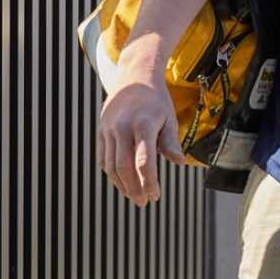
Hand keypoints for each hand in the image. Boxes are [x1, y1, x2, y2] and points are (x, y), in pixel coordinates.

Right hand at [96, 79, 182, 206]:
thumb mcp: (169, 117)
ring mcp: (108, 128)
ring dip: (121, 185)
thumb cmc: (156, 99)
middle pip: (124, 167)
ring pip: (111, 165)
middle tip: (144, 202)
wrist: (134, 76)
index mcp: (143, 124)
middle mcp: (122, 127)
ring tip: (134, 196)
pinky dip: (111, 173)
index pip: (144, 161)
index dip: (149, 182)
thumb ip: (171, 141)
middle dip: (134, 189)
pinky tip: (122, 182)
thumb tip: (179, 163)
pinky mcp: (100, 130)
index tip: (155, 196)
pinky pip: (103, 157)